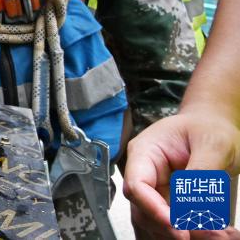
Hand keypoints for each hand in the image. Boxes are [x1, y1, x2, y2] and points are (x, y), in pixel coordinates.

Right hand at [124, 112, 239, 237]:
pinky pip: (173, 225)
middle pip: (144, 210)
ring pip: (157, 223)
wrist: (213, 128)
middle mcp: (144, 173)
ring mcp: (155, 190)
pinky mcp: (169, 203)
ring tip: (221, 234)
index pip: (137, 186)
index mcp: (145, 152)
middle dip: (173, 227)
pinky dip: (193, 232)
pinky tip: (217, 232)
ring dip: (185, 233)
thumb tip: (192, 203)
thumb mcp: (213, 143)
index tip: (179, 226)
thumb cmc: (208, 128)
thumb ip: (202, 171)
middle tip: (210, 233)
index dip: (153, 209)